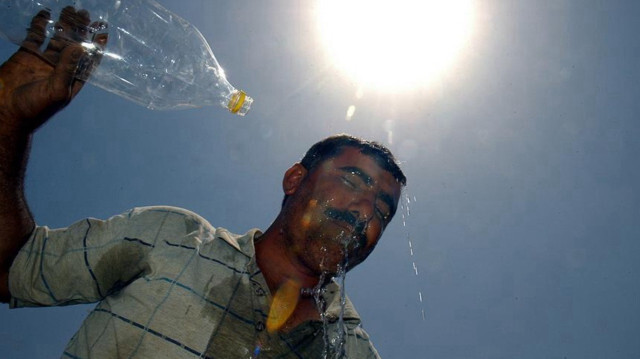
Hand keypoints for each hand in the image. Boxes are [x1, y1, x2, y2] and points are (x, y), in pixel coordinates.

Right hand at [0, 7, 107, 133]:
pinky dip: (40, 25)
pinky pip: (35, 37)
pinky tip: (46, 14)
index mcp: (72, 80)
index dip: (96, 48)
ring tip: (71, 9)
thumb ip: (67, 68)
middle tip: (86, 14)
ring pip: (56, 39)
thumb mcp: (56, 90)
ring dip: (64, 25)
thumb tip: (80, 47)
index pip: (88, 61)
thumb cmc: (35, 108)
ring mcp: (43, 61)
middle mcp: (60, 69)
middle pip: (74, 45)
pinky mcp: (26, 55)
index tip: (103, 33)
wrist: (6, 112)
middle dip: (81, 31)